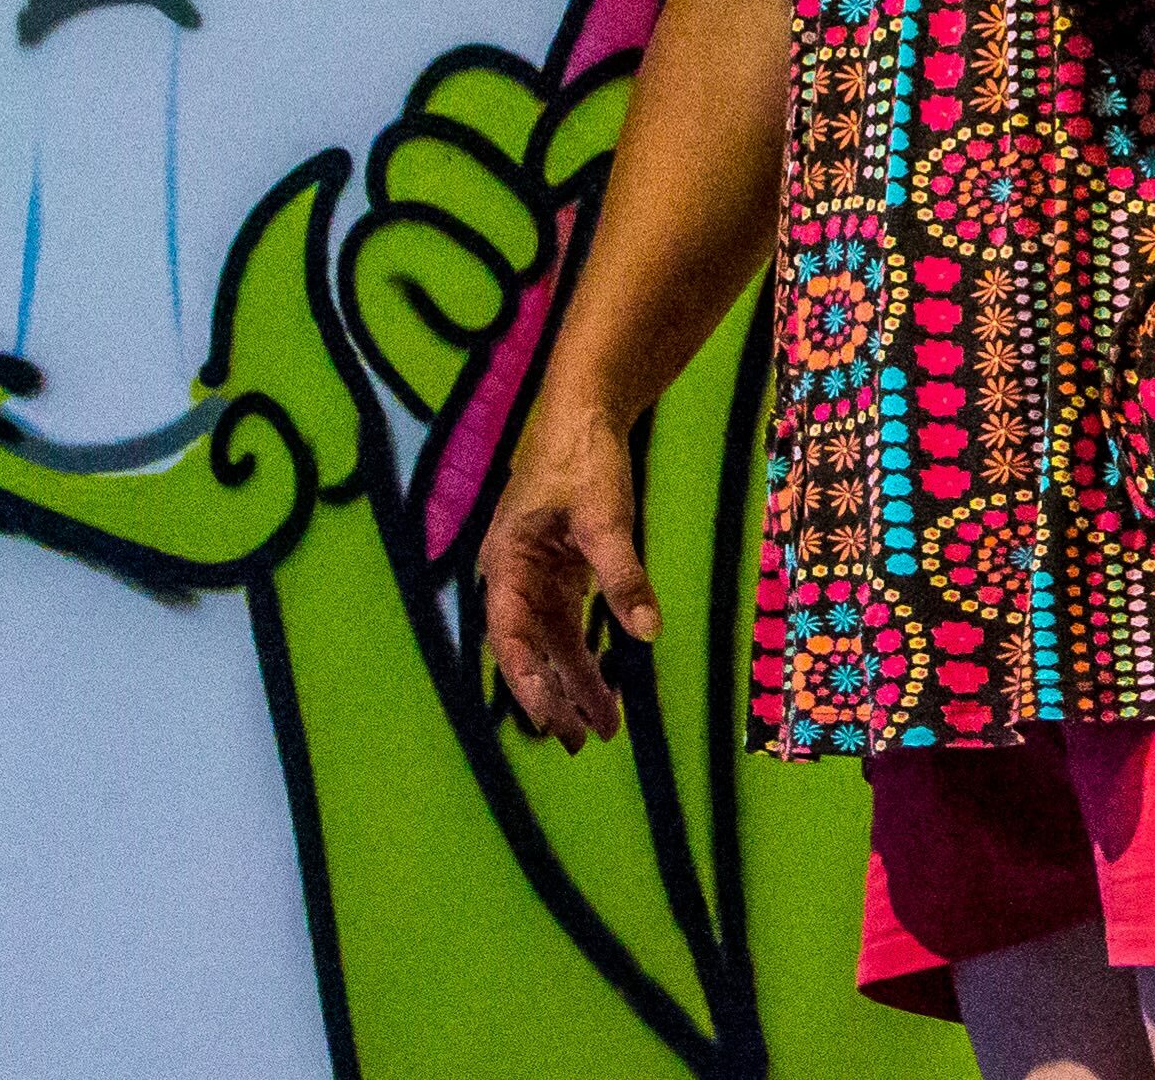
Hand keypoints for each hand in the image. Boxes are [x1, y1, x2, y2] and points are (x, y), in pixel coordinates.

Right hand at [480, 395, 655, 747]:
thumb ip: (624, 576)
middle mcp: (514, 576)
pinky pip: (569, 621)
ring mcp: (535, 574)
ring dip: (575, 681)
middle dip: (557, 696)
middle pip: (534, 649)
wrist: (586, 411)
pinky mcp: (560, 567)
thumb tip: (647, 632)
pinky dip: (586, 651)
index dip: (529, 682)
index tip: (550, 721)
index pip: (512, 638)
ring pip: (554, 641)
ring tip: (604, 725)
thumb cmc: (584, 458)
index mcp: (507, 565)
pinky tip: (605, 679)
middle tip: (584, 743)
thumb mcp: (606, 517)